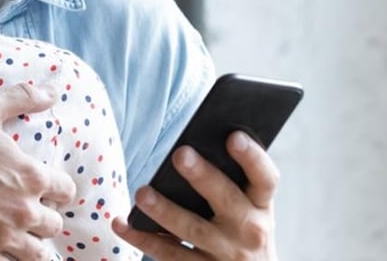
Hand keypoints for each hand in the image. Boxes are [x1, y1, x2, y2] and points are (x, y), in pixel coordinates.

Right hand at [0, 83, 76, 260]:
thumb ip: (24, 98)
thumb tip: (54, 90)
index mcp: (31, 176)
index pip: (66, 191)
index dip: (56, 188)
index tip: (44, 187)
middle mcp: (24, 210)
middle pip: (54, 225)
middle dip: (43, 217)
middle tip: (26, 211)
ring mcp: (3, 238)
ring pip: (38, 254)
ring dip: (32, 245)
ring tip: (18, 238)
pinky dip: (7, 260)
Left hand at [111, 131, 277, 260]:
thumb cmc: (242, 231)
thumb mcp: (249, 209)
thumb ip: (228, 181)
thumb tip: (187, 146)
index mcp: (261, 205)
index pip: (265, 178)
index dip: (252, 157)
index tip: (233, 136)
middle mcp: (250, 231)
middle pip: (225, 199)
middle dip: (202, 176)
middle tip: (180, 154)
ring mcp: (226, 254)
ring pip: (192, 230)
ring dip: (165, 211)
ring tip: (142, 193)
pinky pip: (169, 255)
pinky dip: (142, 238)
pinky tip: (122, 223)